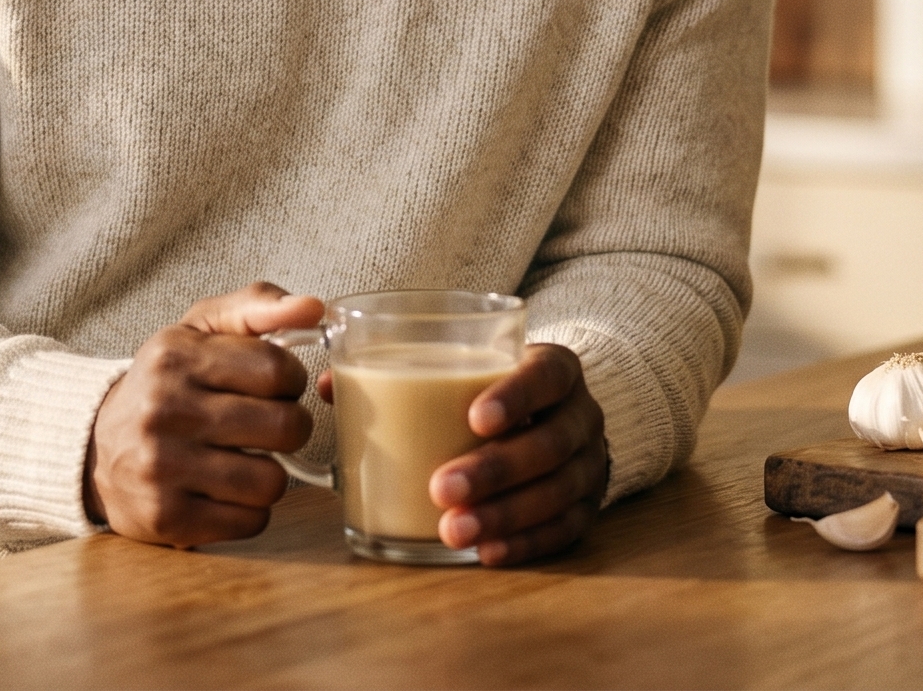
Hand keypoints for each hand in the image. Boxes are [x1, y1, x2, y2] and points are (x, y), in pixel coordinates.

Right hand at [84, 282, 321, 547]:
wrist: (94, 446)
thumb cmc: (166, 383)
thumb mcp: (199, 329)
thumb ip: (257, 305)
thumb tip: (313, 307)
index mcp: (176, 356)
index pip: (277, 368)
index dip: (292, 379)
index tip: (277, 386)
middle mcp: (164, 410)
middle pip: (284, 427)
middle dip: (290, 428)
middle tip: (269, 426)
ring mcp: (162, 468)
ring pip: (272, 481)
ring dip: (271, 473)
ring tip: (246, 460)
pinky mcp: (166, 519)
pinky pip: (251, 522)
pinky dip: (250, 509)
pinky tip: (226, 491)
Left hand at [428, 343, 608, 565]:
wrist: (553, 418)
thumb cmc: (491, 390)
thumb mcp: (464, 370)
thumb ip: (407, 373)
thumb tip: (333, 386)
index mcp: (555, 369)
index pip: (546, 376)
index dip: (516, 396)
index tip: (474, 418)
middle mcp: (582, 414)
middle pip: (551, 443)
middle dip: (495, 470)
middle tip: (442, 488)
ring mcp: (590, 464)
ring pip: (559, 491)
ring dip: (505, 515)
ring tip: (453, 530)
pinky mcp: (587, 507)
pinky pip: (565, 530)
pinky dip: (526, 543)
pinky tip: (487, 553)